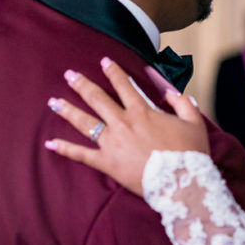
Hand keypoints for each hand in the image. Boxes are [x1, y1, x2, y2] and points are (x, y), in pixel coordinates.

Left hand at [44, 57, 208, 195]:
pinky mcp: (107, 163)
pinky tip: (50, 144)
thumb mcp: (194, 121)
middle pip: (97, 99)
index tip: (104, 61)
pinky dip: (66, 149)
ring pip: (85, 123)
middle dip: (82, 85)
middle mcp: (123, 123)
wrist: (182, 183)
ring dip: (68, 110)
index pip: (124, 85)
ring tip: (53, 101)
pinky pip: (82, 155)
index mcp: (142, 111)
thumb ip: (182, 102)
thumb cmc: (190, 153)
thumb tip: (170, 91)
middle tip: (69, 74)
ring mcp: (112, 143)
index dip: (114, 72)